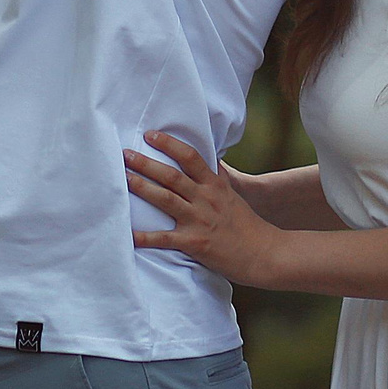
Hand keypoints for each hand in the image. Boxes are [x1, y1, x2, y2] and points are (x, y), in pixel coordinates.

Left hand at [127, 130, 284, 286]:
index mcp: (215, 184)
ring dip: (142, 188)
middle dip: (146, 163)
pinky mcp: (195, 243)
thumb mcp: (231, 194)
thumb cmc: (245, 224)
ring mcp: (200, 220)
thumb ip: (215, 176)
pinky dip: (145, 237)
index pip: (190, 157)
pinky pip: (165, 239)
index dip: (169, 144)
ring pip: (166, 199)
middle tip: (124, 153)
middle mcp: (206, 198)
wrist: (264, 253)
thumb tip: (206, 157)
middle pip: (172, 176)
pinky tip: (129, 235)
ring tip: (123, 179)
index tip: (150, 135)